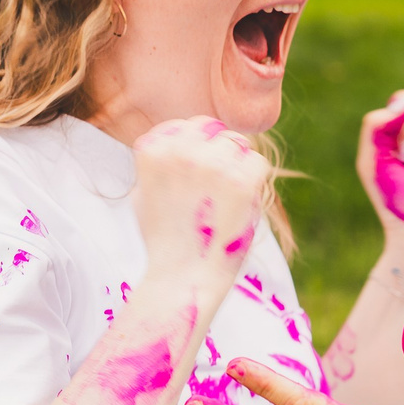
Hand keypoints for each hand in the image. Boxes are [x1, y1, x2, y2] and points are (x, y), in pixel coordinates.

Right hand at [134, 116, 272, 294]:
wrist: (182, 278)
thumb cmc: (165, 240)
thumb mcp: (145, 192)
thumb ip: (161, 160)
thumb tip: (179, 137)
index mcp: (153, 149)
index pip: (186, 125)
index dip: (197, 149)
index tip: (197, 178)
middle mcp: (180, 150)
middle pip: (214, 130)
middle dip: (218, 154)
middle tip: (215, 192)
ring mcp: (212, 164)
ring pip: (237, 143)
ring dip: (236, 167)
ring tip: (224, 202)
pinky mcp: (241, 180)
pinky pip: (258, 162)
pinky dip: (255, 182)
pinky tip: (239, 206)